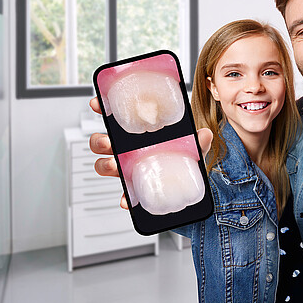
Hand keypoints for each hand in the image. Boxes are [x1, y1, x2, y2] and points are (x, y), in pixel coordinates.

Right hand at [87, 97, 213, 208]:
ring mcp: (127, 170)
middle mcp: (127, 151)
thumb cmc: (181, 158)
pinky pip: (124, 193)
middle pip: (102, 143)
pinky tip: (127, 199)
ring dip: (106, 166)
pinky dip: (124, 197)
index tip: (97, 103)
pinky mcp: (134, 189)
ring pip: (105, 166)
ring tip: (115, 166)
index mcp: (136, 136)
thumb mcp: (191, 147)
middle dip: (100, 141)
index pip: (115, 119)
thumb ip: (197, 141)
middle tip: (109, 142)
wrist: (187, 185)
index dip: (102, 109)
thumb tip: (204, 134)